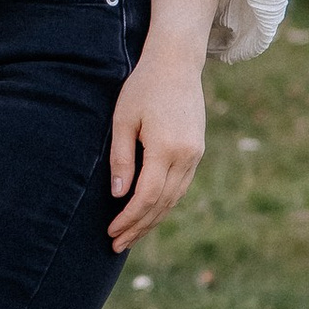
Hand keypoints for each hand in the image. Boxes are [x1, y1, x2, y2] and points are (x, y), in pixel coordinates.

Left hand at [107, 38, 205, 251]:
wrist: (176, 64)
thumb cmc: (143, 87)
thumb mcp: (123, 119)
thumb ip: (121, 158)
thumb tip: (118, 195)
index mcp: (166, 148)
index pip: (146, 196)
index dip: (128, 219)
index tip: (111, 232)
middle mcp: (186, 156)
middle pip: (161, 203)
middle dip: (139, 227)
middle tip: (117, 245)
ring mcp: (195, 155)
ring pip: (174, 199)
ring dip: (152, 220)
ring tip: (131, 236)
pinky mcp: (197, 151)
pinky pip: (181, 187)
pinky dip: (164, 204)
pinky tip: (150, 212)